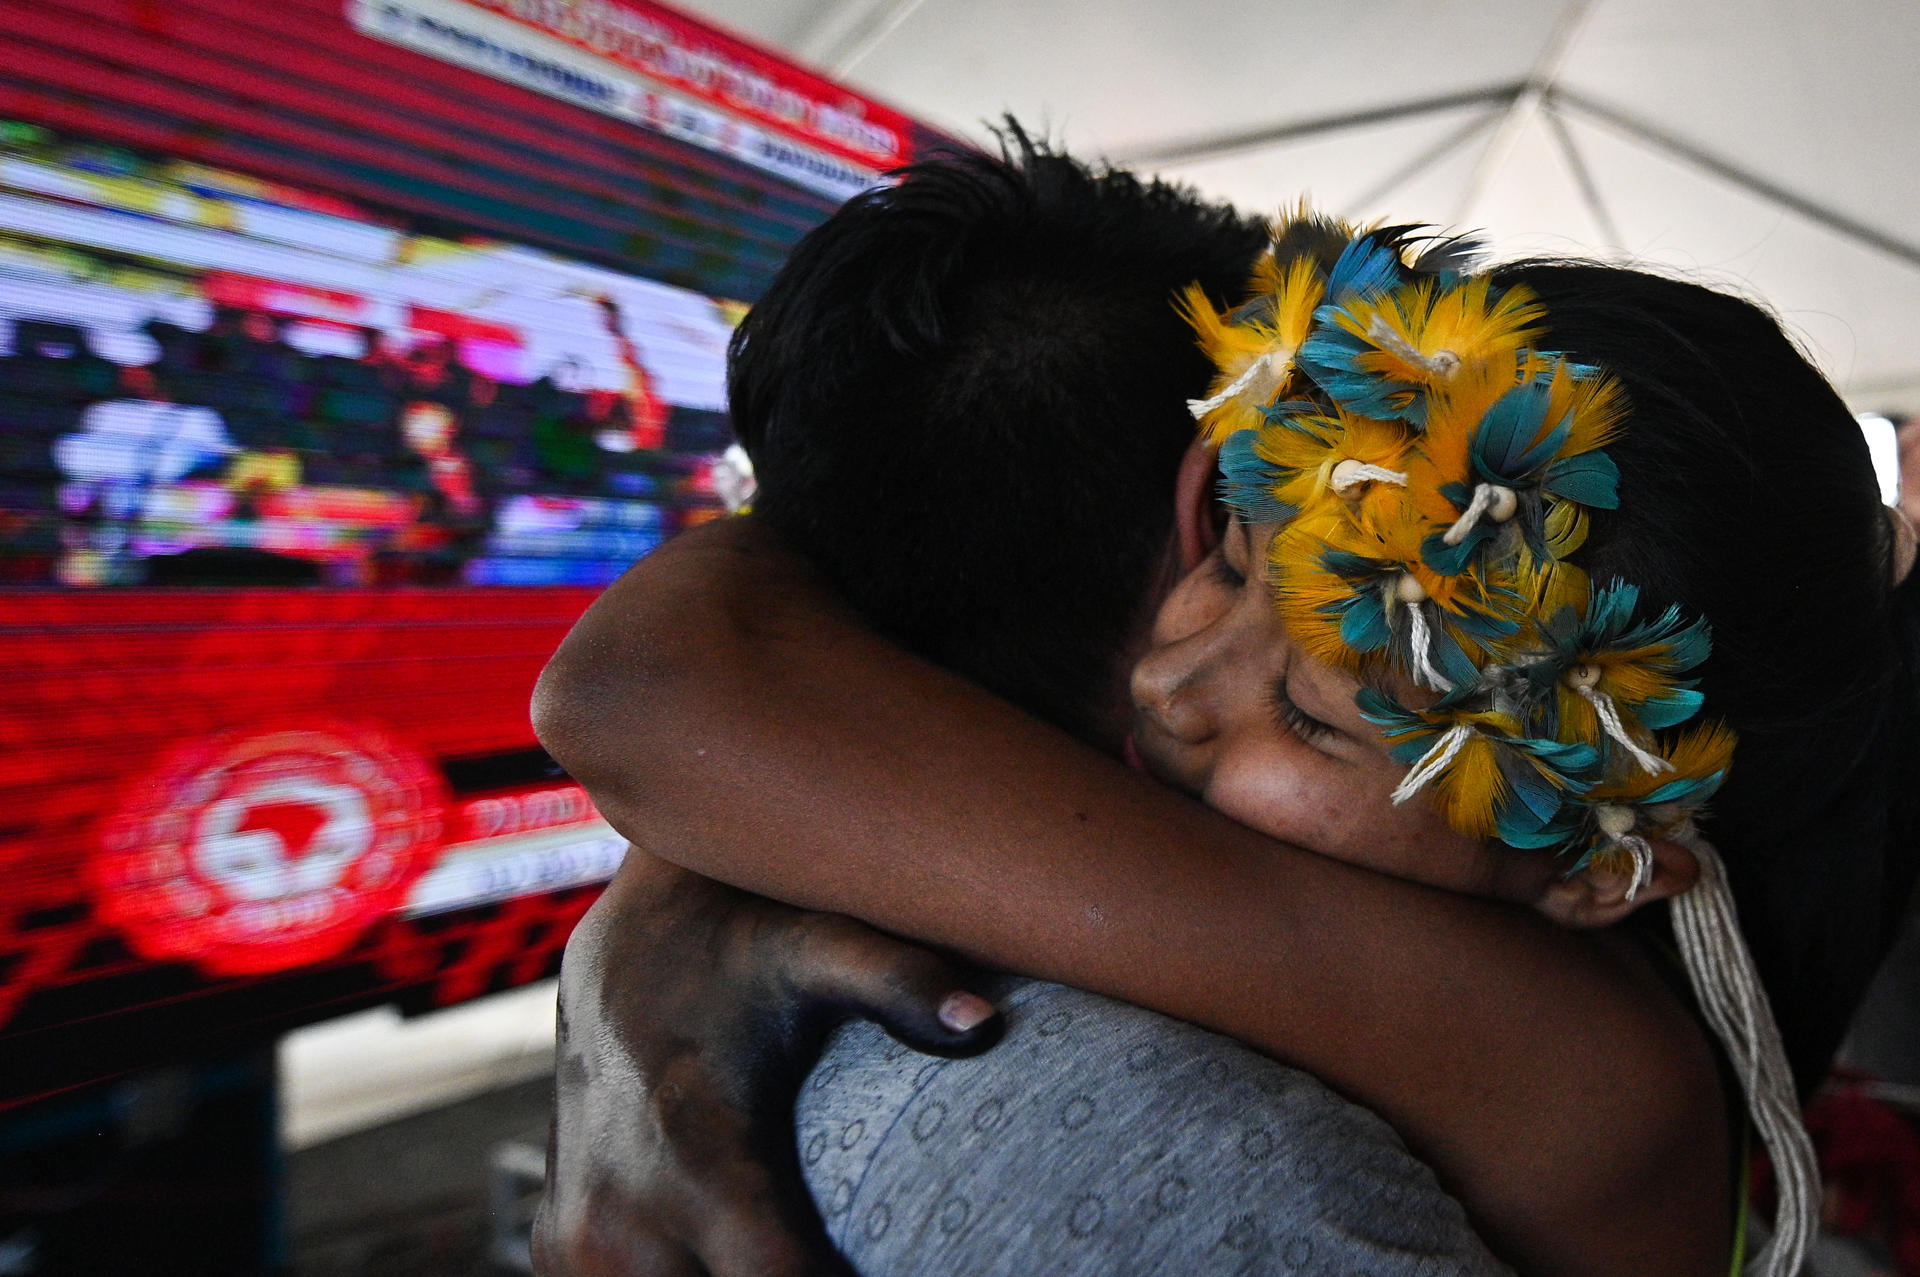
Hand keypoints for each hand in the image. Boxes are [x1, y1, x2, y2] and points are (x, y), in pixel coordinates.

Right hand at [532, 848, 1000, 1276]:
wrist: (619, 946)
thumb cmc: (740, 951)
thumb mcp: (818, 948)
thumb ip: (898, 982)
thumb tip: (984, 1023)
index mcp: (692, 1157)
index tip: (899, 1261)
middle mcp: (620, 1217)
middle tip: (858, 1249)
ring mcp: (577, 1243)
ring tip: (806, 1248)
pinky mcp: (556, 1250)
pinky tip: (727, 1251)